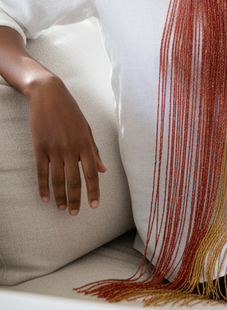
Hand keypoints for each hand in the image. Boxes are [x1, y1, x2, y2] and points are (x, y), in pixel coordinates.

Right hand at [27, 74, 106, 214]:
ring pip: (57, 180)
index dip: (93, 191)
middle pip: (74, 180)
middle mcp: (70, 148)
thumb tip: (103, 169)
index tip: (94, 205)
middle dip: (76, 199)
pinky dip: (43, 187)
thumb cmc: (70, 111)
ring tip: (63, 208)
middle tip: (76, 213)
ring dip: (61, 196)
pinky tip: (45, 198)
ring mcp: (54, 149)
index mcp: (85, 143)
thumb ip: (94, 150)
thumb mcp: (86, 128)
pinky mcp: (39, 148)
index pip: (92, 173)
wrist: (49, 95)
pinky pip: (41, 172)